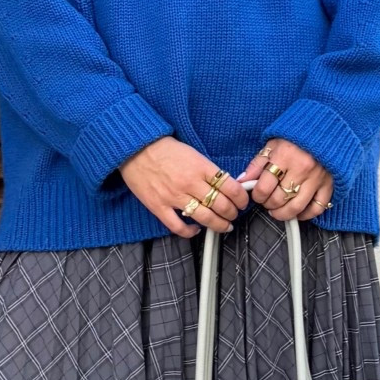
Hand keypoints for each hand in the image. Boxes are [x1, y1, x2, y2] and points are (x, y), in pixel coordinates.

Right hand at [120, 137, 249, 236]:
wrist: (136, 148)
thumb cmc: (164, 149)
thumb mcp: (193, 153)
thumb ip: (208, 170)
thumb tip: (225, 184)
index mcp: (200, 167)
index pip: (230, 187)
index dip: (241, 198)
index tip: (242, 202)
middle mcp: (190, 182)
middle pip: (221, 205)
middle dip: (232, 213)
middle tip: (234, 215)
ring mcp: (174, 196)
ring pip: (204, 218)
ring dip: (219, 225)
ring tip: (223, 226)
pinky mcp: (159, 206)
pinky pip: (178, 226)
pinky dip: (190, 232)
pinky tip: (196, 229)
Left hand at [237, 138, 332, 221]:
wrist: (323, 129)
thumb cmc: (295, 138)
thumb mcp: (272, 145)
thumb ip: (257, 164)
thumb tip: (243, 181)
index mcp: (285, 156)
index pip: (264, 187)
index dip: (257, 195)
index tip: (257, 194)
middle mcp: (301, 168)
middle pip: (279, 199)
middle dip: (268, 204)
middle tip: (267, 201)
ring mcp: (316, 178)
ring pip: (296, 207)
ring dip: (282, 214)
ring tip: (277, 210)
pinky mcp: (328, 184)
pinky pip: (317, 207)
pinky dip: (306, 214)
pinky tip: (297, 212)